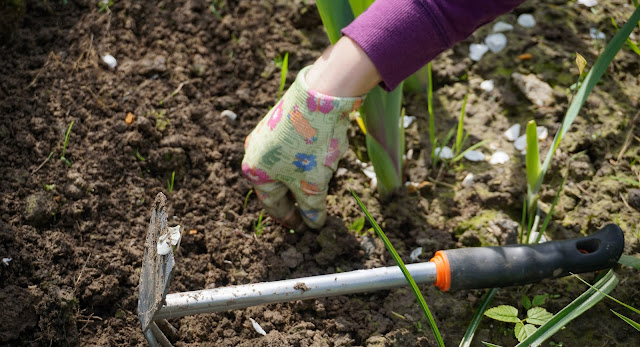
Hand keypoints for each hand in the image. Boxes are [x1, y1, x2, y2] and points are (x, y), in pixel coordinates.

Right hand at [242, 66, 363, 228]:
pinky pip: (290, 149)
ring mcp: (265, 134)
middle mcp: (254, 152)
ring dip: (301, 178)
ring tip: (319, 185)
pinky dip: (303, 160)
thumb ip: (312, 208)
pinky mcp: (280, 120)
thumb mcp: (313, 185)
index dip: (291, 219)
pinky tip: (320, 160)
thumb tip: (314, 224)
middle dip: (295, 198)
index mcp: (255, 172)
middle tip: (311, 211)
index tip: (304, 228)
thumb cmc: (311, 145)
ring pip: (284, 166)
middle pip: (277, 185)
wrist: (320, 96)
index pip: (273, 205)